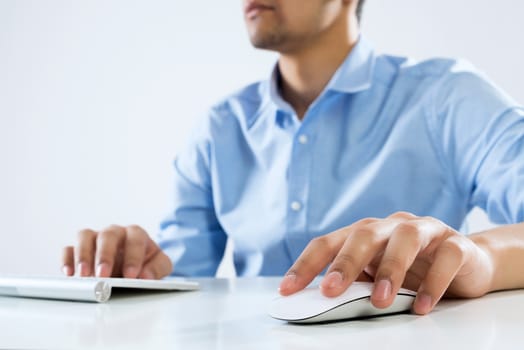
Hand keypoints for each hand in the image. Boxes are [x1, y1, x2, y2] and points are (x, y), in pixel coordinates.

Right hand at [62, 225, 172, 278]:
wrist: (135, 266)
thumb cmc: (147, 263)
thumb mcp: (160, 266)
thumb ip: (157, 268)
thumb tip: (145, 276)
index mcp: (136, 234)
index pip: (135, 238)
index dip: (133, 257)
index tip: (131, 275)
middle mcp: (115, 233)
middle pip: (107, 235)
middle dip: (105, 256)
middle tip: (103, 276)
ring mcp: (95, 239)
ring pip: (85, 236)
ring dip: (83, 255)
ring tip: (84, 276)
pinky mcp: (79, 249)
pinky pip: (68, 248)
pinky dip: (67, 259)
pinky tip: (70, 274)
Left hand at [279, 212, 494, 314]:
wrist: (466, 261)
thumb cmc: (413, 268)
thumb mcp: (379, 275)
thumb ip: (355, 283)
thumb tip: (320, 302)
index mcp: (367, 232)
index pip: (329, 242)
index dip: (306, 264)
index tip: (288, 289)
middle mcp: (392, 226)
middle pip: (363, 234)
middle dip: (345, 262)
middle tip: (330, 290)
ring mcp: (425, 230)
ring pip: (405, 238)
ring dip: (390, 268)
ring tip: (381, 300)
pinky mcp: (456, 244)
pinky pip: (446, 256)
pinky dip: (433, 281)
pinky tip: (421, 305)